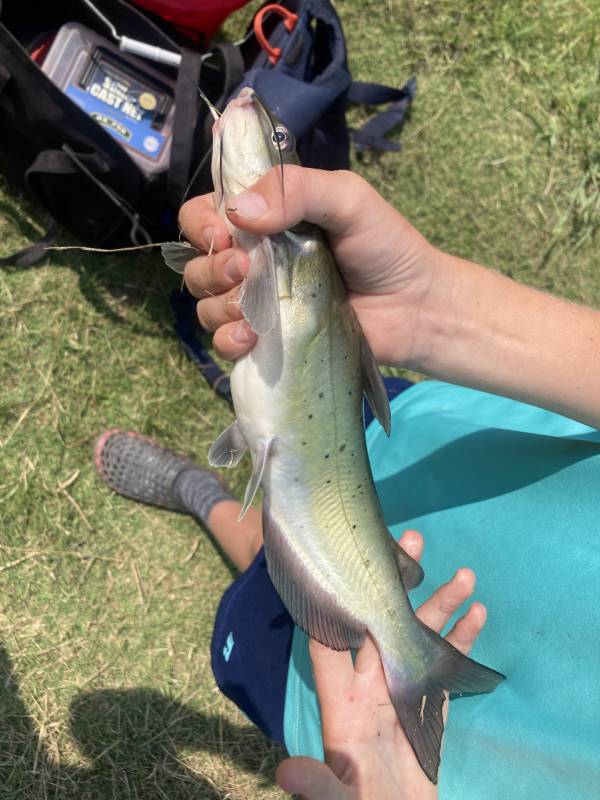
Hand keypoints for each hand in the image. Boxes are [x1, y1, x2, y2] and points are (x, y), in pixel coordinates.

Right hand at [178, 167, 440, 365]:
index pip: (204, 215)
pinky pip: (224, 342)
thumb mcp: (348, 199)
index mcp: (265, 219)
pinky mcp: (268, 341)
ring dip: (220, 307)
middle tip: (248, 272)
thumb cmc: (384, 247)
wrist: (413, 309)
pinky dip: (228, 340)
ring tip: (254, 313)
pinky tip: (250, 339)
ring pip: (206, 304)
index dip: (202, 225)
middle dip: (214, 268)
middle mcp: (253, 260)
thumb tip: (239, 211)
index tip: (223, 235)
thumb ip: (296, 189)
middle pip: (198, 263)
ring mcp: (259, 303)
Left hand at [275, 529, 486, 799]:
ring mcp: (399, 692)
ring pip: (419, 636)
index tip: (343, 559)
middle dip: (397, 583)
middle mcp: (368, 686)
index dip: (333, 601)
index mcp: (340, 701)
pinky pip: (446, 664)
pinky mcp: (428, 707)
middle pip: (381, 622)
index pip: (330, 640)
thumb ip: (317, 784)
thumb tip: (285, 770)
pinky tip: (478, 614)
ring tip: (464, 575)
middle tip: (414, 539)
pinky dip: (461, 640)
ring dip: (441, 606)